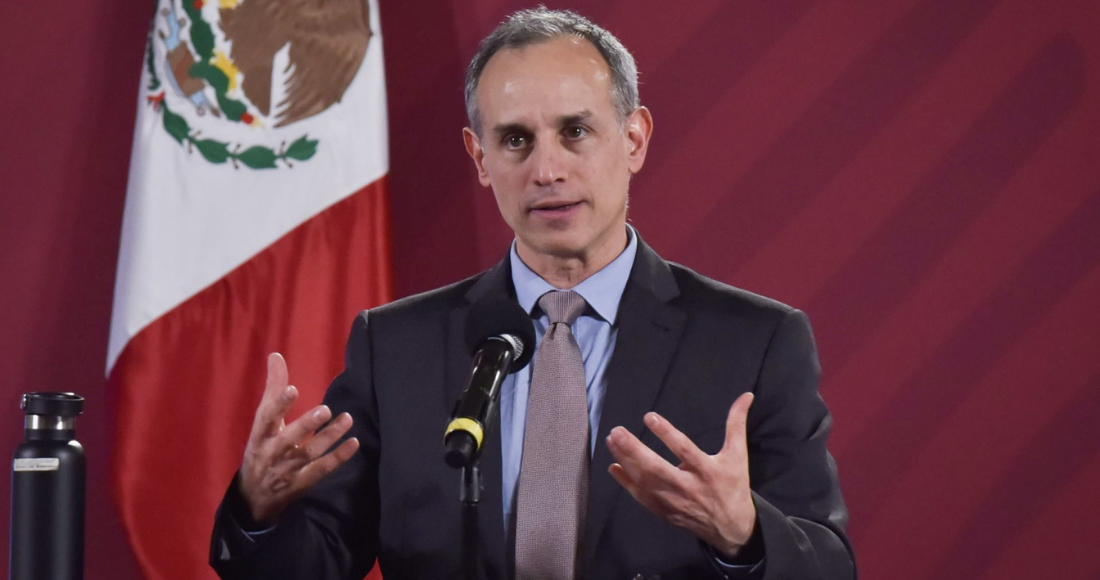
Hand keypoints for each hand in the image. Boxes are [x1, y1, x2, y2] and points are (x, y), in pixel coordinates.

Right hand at [238, 353, 359, 524]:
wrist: (254, 497)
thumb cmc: (261, 449)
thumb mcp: (262, 423)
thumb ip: (273, 390)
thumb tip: (276, 356)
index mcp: (260, 436)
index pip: (266, 419)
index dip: (278, 405)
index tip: (293, 389)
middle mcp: (273, 453)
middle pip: (289, 440)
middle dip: (306, 425)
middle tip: (324, 409)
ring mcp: (288, 470)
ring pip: (309, 454)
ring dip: (329, 437)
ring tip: (347, 419)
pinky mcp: (303, 483)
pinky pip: (322, 470)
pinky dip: (338, 458)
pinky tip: (353, 443)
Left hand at [606, 392, 756, 558]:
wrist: (731, 528)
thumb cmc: (732, 485)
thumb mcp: (738, 455)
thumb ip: (737, 424)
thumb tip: (746, 395)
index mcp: (707, 471)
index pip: (684, 450)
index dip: (666, 434)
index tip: (649, 417)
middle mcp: (687, 487)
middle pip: (656, 469)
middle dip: (634, 451)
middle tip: (617, 432)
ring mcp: (673, 501)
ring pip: (645, 482)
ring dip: (626, 461)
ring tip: (612, 441)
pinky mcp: (663, 511)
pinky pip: (641, 497)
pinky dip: (626, 483)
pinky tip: (614, 466)